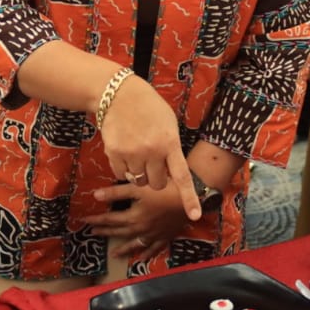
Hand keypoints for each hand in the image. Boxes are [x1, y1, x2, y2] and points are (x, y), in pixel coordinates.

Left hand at [84, 180, 192, 262]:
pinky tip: (142, 259)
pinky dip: (147, 254)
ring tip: (113, 254)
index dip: (96, 219)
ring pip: (135, 244)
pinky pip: (154, 248)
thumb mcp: (138, 187)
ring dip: (123, 249)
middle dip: (106, 232)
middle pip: (120, 232)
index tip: (83, 220)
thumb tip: (95, 195)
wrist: (192, 196)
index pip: (110, 219)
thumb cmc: (164, 188)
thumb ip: (116, 192)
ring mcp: (155, 235)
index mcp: (134, 217)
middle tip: (93, 233)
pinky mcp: (167, 236)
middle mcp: (142, 230)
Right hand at [99, 76, 200, 219]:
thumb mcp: (168, 123)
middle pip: (157, 184)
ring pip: (138, 181)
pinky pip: (120, 175)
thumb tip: (171, 173)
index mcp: (170, 143)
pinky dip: (123, 169)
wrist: (117, 94)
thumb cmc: (148, 107)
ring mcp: (132, 153)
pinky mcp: (114, 153)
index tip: (196, 216)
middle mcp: (152, 151)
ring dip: (139, 174)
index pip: (182, 176)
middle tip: (152, 163)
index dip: (189, 198)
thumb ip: (171, 148)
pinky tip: (124, 151)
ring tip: (137, 153)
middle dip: (156, 178)